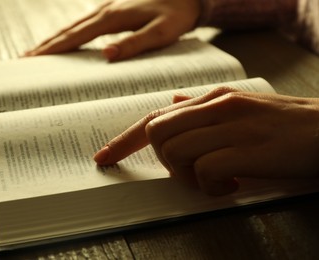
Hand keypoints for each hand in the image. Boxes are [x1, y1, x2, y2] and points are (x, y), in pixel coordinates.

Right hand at [24, 0, 200, 60]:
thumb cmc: (177, 15)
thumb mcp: (161, 33)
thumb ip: (135, 44)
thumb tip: (106, 55)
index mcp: (113, 18)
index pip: (76, 36)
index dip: (54, 49)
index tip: (33, 60)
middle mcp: (105, 11)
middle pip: (68, 30)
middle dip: (46, 45)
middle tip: (24, 59)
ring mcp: (107, 9)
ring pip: (74, 26)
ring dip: (54, 39)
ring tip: (36, 53)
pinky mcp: (113, 11)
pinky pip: (84, 24)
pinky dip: (69, 34)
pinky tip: (65, 41)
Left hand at [93, 87, 318, 194]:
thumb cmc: (283, 126)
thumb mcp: (241, 110)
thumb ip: (203, 109)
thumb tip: (173, 102)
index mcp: (213, 99)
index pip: (155, 116)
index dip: (124, 139)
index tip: (105, 157)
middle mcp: (218, 107)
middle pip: (157, 133)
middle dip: (164, 160)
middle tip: (190, 171)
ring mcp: (232, 126)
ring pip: (175, 152)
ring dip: (187, 175)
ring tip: (216, 179)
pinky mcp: (247, 149)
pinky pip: (204, 170)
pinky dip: (211, 186)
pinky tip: (232, 184)